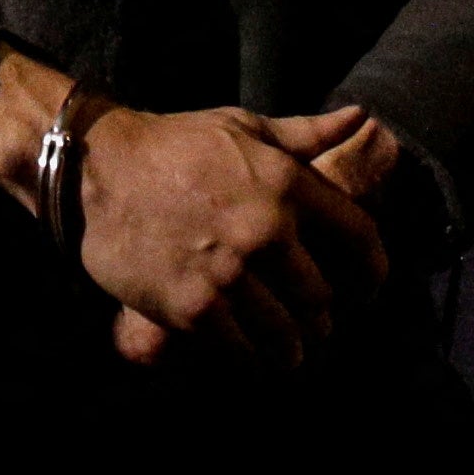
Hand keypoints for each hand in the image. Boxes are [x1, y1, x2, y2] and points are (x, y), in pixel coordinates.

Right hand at [0, 51, 390, 368]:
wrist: (99, 167)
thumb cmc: (176, 143)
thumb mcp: (244, 126)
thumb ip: (306, 134)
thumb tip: (359, 117)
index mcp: (287, 183)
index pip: (360, 237)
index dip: (374, 271)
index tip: (369, 289)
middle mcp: (265, 229)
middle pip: (321, 295)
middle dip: (323, 316)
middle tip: (317, 326)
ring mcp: (229, 272)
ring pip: (286, 333)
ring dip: (292, 348)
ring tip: (290, 353)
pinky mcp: (192, 306)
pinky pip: (239, 348)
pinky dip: (250, 357)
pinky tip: (250, 356)